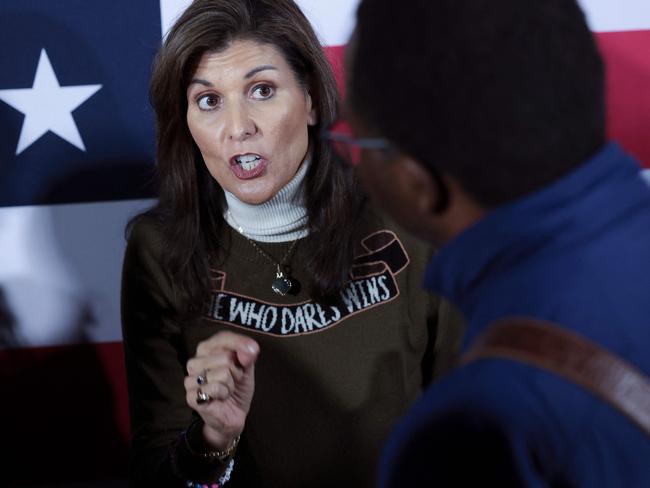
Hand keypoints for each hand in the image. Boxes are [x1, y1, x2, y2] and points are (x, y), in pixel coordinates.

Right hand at [185, 331, 258, 449]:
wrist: (234, 415)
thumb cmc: (238, 388)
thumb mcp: (247, 367)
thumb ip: (248, 355)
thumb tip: (249, 350)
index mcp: (206, 350)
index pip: (223, 337)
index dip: (241, 344)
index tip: (253, 352)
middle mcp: (195, 362)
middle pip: (226, 357)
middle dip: (236, 372)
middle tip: (233, 380)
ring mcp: (190, 379)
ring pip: (222, 373)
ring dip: (231, 384)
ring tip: (226, 389)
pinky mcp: (191, 396)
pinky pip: (216, 388)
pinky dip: (224, 394)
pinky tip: (220, 398)